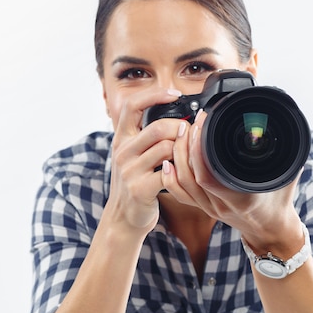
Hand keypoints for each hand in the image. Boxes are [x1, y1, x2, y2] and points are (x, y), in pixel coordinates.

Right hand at [105, 88, 181, 232]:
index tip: (175, 94)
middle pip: (158, 128)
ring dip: (183, 151)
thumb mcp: (132, 156)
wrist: (123, 217)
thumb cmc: (135, 183)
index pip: (132, 105)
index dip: (155, 95)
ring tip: (187, 155)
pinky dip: (179, 172)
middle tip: (190, 134)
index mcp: (121, 139)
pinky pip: (168, 173)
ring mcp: (129, 171)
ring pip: (166, 149)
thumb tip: (177, 119)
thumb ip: (146, 137)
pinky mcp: (139, 189)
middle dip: (180, 128)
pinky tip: (181, 173)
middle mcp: (122, 151)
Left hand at [161, 110, 303, 249]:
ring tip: (181, 133)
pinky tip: (167, 160)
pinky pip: (180, 194)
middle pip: (191, 176)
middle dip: (185, 146)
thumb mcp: (288, 175)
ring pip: (182, 184)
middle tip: (190, 122)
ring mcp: (210, 208)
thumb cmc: (280, 202)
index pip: (209, 174)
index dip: (199, 148)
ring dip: (177, 157)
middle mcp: (222, 205)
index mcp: (242, 198)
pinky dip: (170, 177)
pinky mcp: (204, 208)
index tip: (203, 123)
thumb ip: (286, 153)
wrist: (272, 230)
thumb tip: (290, 127)